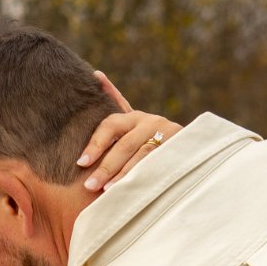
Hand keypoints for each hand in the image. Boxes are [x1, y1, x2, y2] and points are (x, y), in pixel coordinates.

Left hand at [77, 71, 181, 190]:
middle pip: (125, 144)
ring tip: (107, 190)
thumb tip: (96, 75)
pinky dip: (141, 177)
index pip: (110, 125)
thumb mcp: (130, 126)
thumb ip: (115, 105)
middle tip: (89, 185)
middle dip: (106, 166)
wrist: (185, 146)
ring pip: (141, 156)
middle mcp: (150, 122)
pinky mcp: (178, 148)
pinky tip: (128, 190)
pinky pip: (157, 164)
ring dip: (123, 174)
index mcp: (133, 117)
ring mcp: (166, 135)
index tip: (81, 162)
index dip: (95, 144)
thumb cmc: (145, 139)